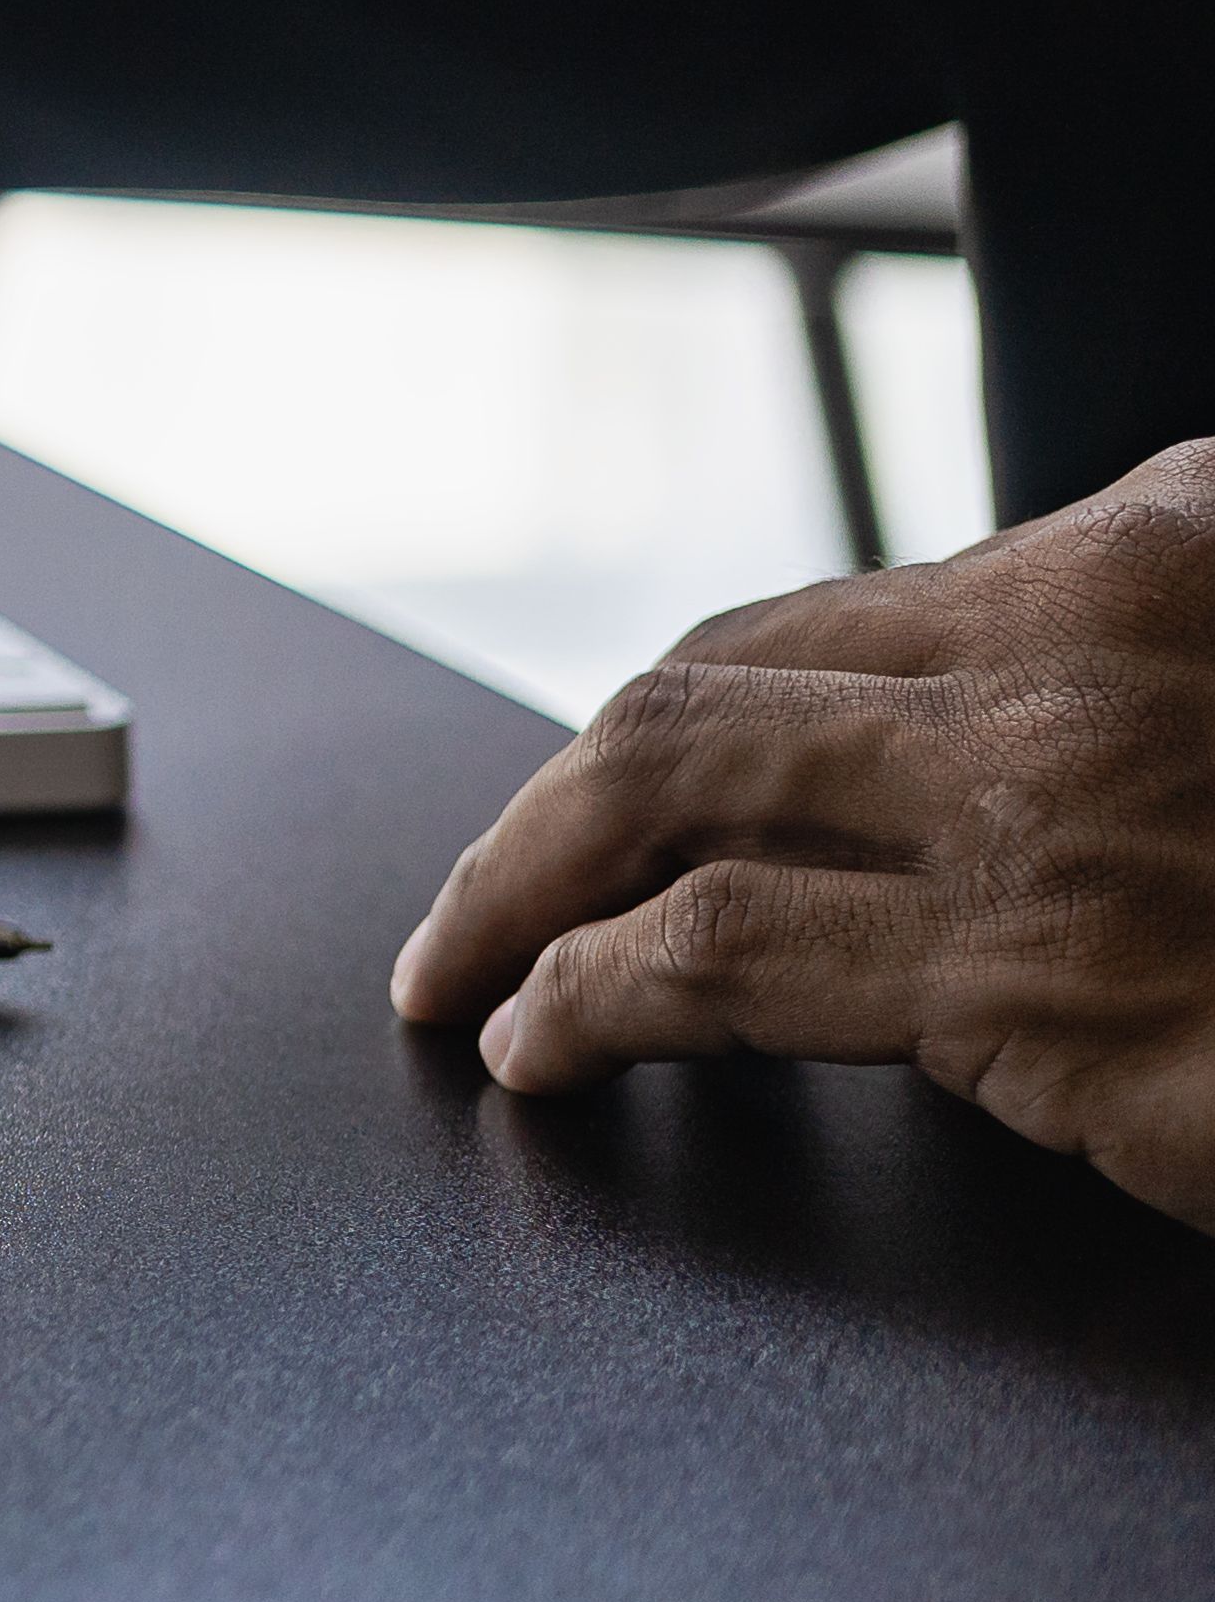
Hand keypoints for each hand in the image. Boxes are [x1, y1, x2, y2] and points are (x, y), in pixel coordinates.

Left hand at [386, 446, 1214, 1229]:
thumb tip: (975, 762)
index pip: (833, 618)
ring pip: (666, 791)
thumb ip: (1135, 696)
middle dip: (550, 795)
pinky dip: (586, 998)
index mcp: (1160, 552)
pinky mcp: (1037, 976)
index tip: (604, 799)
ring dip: (516, 884)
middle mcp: (1087, 645)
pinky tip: (544, 1048)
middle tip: (475, 888)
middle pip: (708, 691)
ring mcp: (1048, 806)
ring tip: (457, 976)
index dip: (688, 716)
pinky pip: (717, 959)